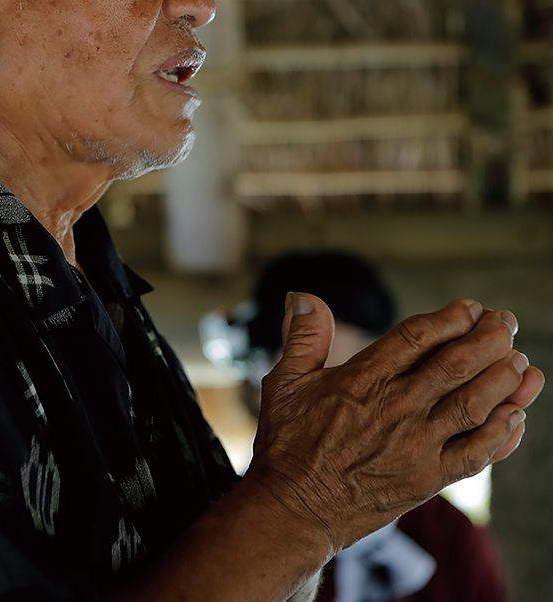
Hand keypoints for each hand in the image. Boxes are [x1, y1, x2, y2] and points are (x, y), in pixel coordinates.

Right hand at [247, 295, 543, 551]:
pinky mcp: (426, 481)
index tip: (471, 308)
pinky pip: (476, 455)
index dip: (450, 318)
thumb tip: (301, 295)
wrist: (295, 509)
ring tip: (522, 363)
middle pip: (455, 365)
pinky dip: (502, 435)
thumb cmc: (288, 443)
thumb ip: (303, 336)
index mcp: (362, 380)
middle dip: (488, 340)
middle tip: (507, 324)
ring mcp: (415, 446)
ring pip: (473, 406)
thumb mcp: (283, 381)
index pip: (417, 337)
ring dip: (503, 381)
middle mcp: (395, 409)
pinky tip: (516, 416)